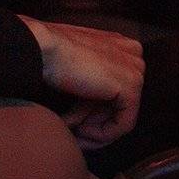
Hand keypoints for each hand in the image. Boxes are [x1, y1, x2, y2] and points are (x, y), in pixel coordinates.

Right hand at [17, 15, 144, 148]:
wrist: (43, 47)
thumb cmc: (50, 52)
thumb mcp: (78, 64)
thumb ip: (93, 79)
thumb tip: (95, 111)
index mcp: (120, 45)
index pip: (116, 89)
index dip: (93, 109)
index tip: (72, 117)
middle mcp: (133, 54)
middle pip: (119, 103)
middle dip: (93, 120)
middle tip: (71, 127)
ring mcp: (135, 69)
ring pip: (119, 116)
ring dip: (91, 128)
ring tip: (69, 125)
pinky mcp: (131, 86)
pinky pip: (122, 125)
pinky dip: (100, 134)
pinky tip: (79, 129)